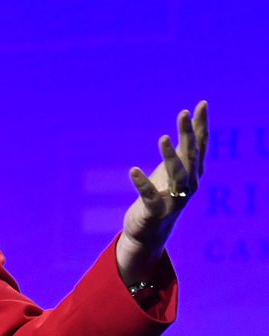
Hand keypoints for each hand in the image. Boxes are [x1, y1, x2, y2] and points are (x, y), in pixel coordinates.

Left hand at [115, 101, 207, 284]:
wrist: (150, 231)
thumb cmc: (162, 195)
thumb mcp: (173, 168)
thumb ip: (182, 147)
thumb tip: (190, 120)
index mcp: (193, 172)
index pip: (201, 144)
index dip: (201, 125)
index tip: (200, 104)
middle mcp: (189, 184)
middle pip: (191, 156)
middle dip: (188, 134)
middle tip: (182, 113)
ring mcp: (174, 199)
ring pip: (177, 175)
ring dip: (170, 156)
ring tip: (161, 137)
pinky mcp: (156, 211)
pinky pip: (149, 195)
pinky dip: (142, 183)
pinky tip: (133, 170)